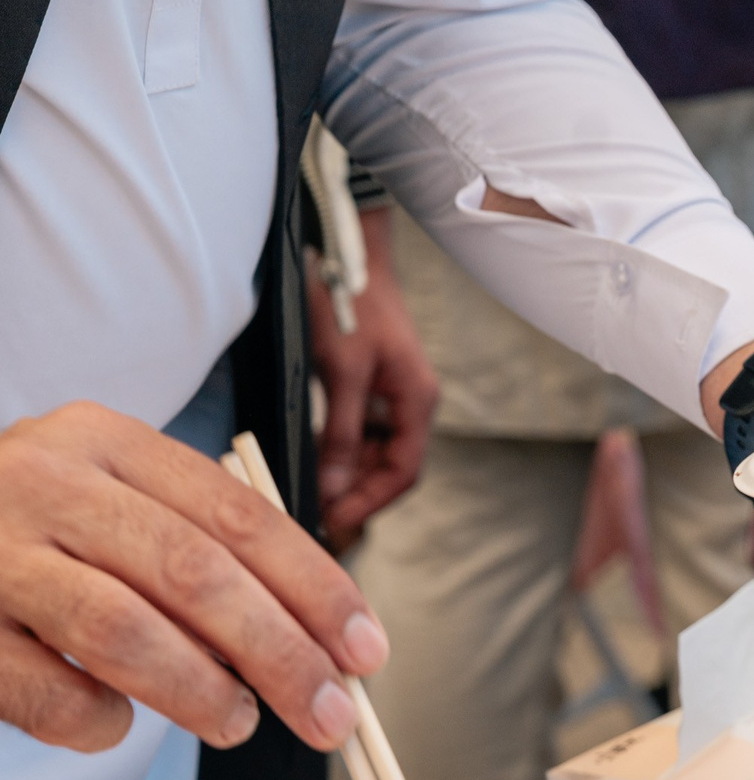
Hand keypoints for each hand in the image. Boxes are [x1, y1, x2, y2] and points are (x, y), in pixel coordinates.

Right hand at [0, 404, 389, 752]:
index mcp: (108, 441)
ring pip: (120, 628)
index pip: (241, 516)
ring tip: (239, 726)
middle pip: (195, 573)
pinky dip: (93, 717)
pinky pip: (39, 686)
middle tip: (329, 717)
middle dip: (279, 653)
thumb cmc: (32, 525)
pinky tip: (116, 724)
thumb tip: (314, 641)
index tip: (365, 652)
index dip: (315, 588)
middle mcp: (46, 481)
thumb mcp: (111, 502)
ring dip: (198, 690)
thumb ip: (198, 550)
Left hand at [306, 210, 438, 547]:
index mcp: (417, 402)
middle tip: (314, 520)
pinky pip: (361, 434)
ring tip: (309, 495)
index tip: (332, 524)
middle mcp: (411, 404)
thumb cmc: (349, 305)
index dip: (369, 503)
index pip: (403, 473)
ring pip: (375, 454)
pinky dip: (339, 452)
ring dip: (346, 477)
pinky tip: (312, 460)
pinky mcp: (371, 387)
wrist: (346, 255)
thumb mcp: (342, 372)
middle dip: (356, 497)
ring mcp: (393, 396)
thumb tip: (333, 489)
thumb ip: (343, 434)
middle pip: (390, 469)